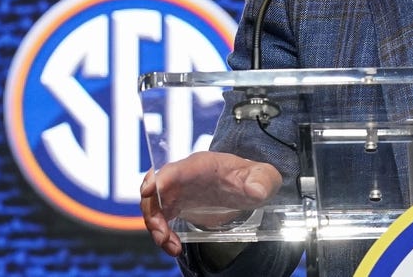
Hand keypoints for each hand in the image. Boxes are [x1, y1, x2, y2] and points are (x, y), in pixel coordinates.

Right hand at [140, 151, 282, 256]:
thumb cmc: (251, 178)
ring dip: (156, 228)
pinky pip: (160, 219)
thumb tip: (256, 190)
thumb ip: (262, 180)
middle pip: (155, 189)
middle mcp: (183, 176)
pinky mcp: (176, 206)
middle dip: (152, 211)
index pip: (176, 169)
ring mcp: (177, 191)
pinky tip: (174, 247)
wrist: (247, 188)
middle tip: (162, 235)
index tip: (149, 190)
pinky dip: (162, 234)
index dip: (159, 178)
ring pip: (153, 207)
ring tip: (172, 246)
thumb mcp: (263, 177)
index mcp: (201, 165)